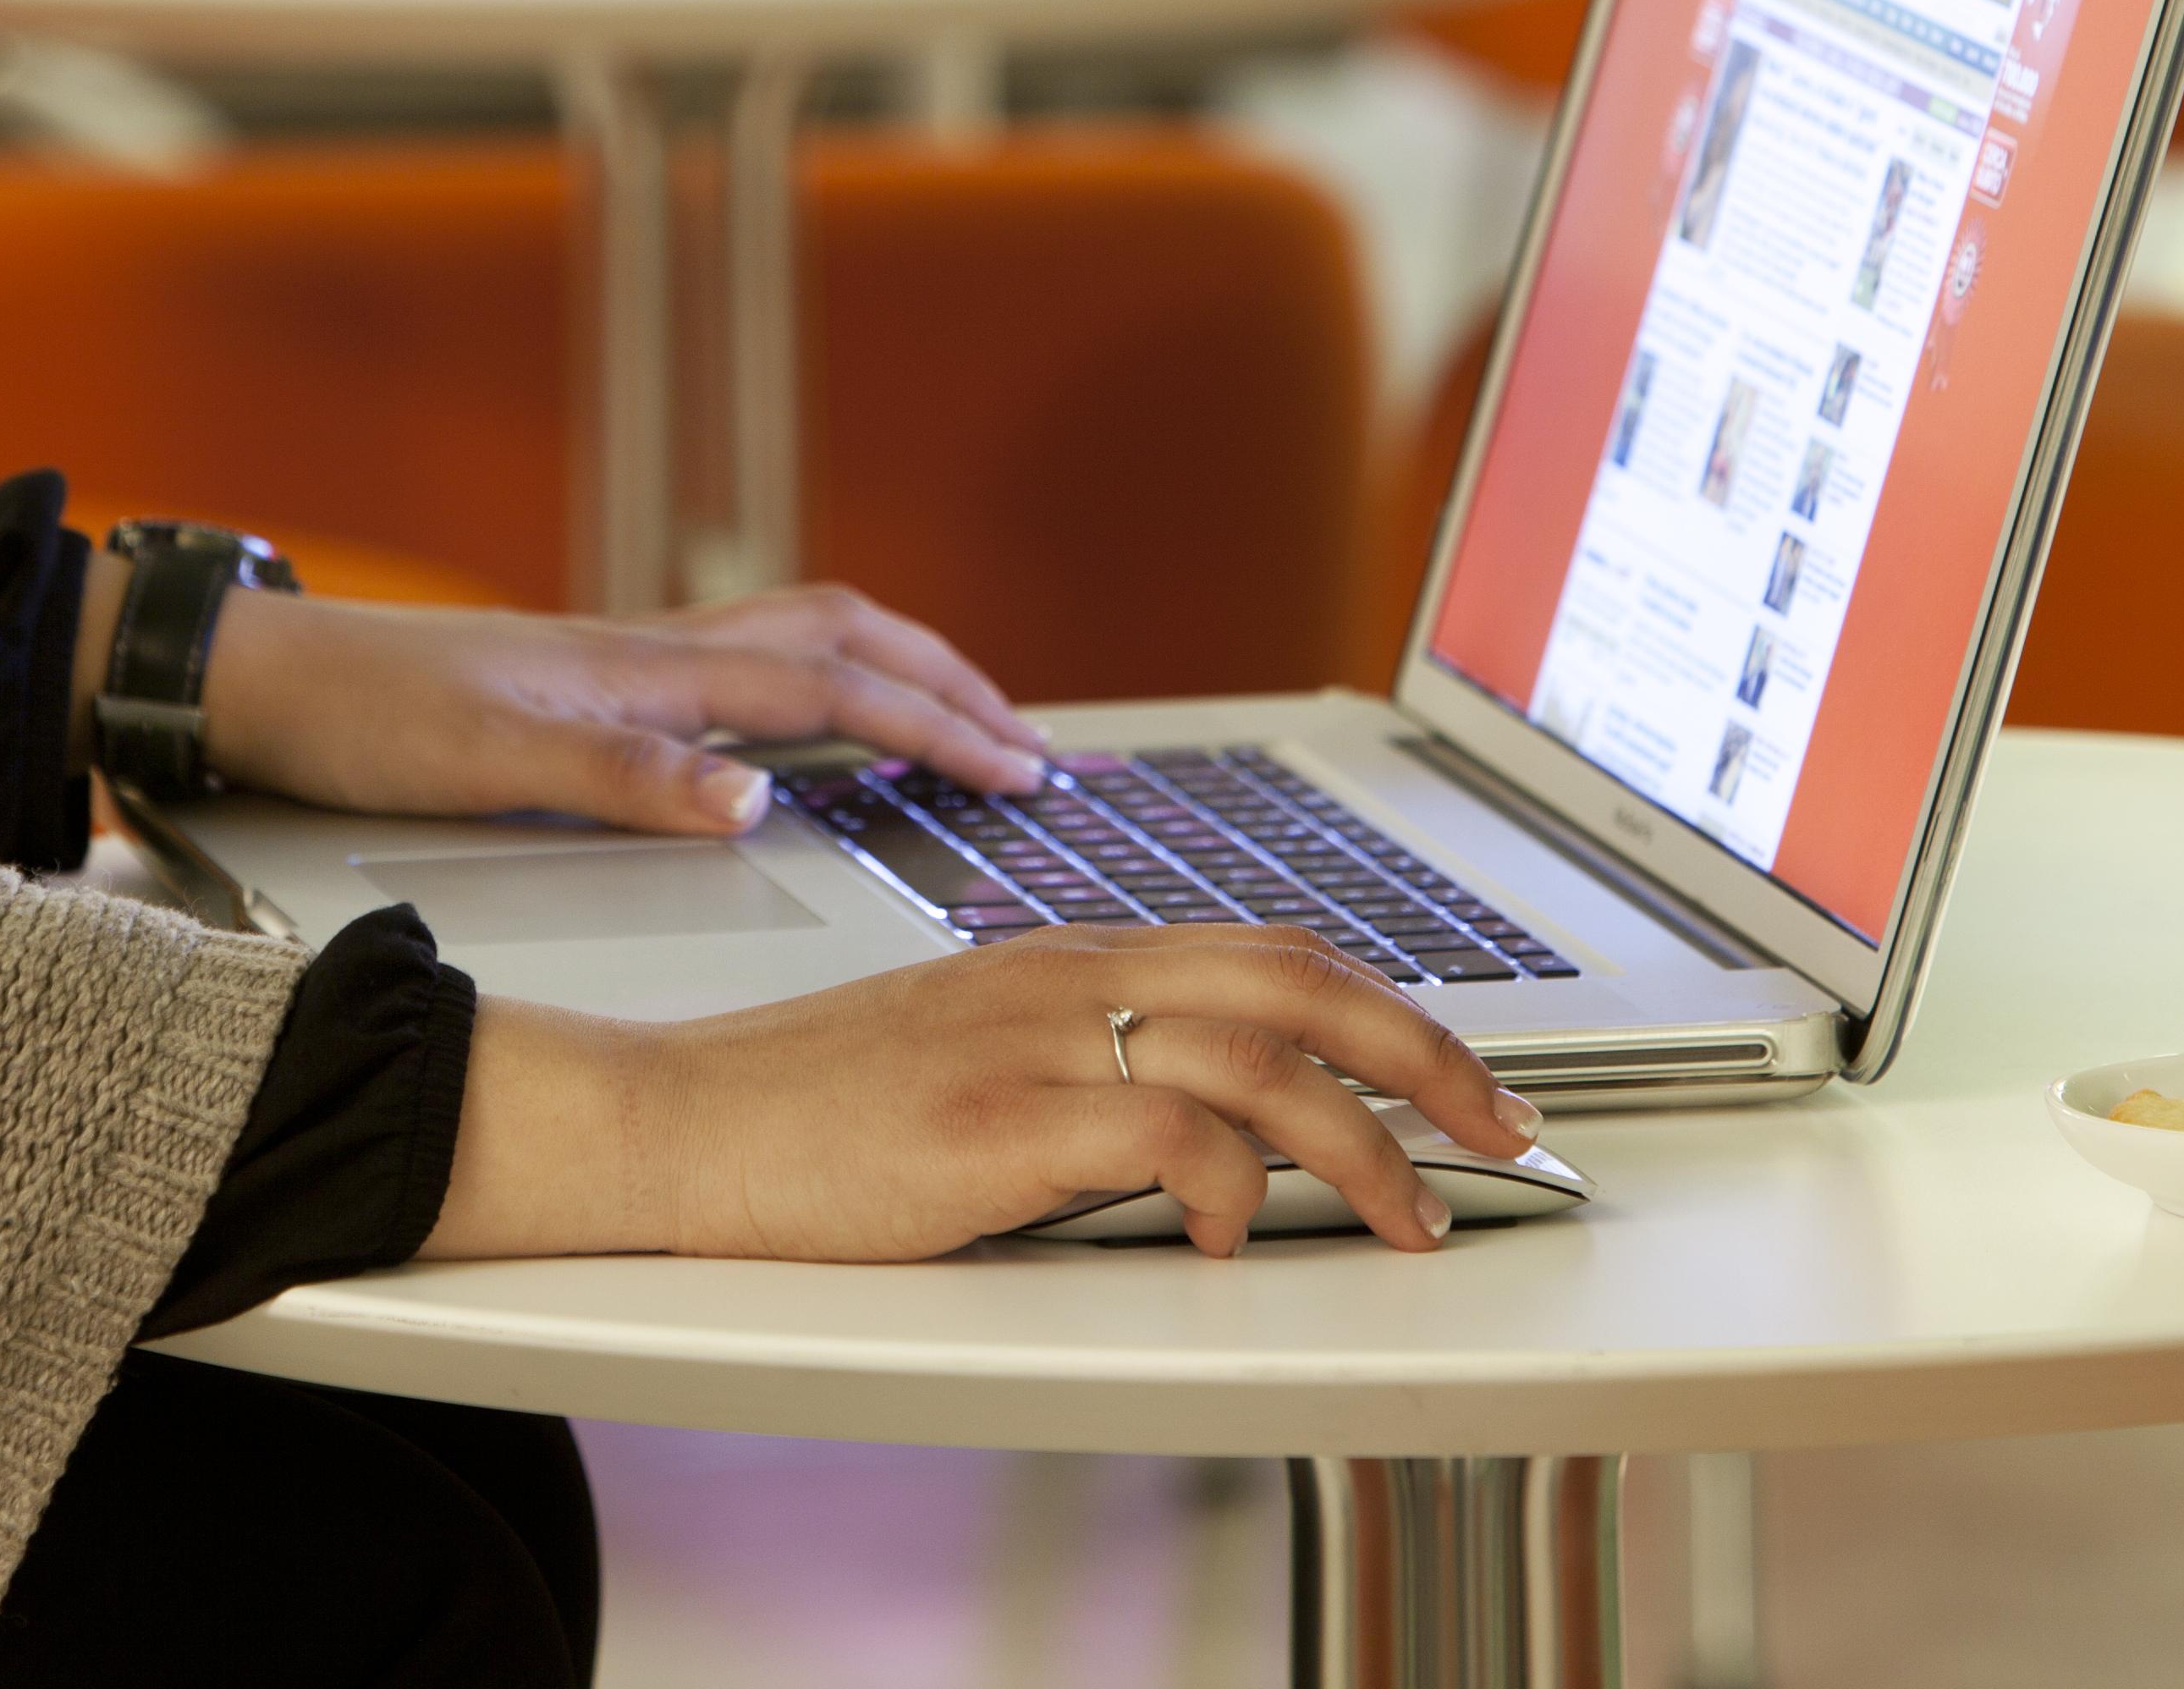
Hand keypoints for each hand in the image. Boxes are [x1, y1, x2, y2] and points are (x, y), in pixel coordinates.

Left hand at [184, 580, 1050, 831]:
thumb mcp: (493, 764)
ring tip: (954, 712)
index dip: (938, 727)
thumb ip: (632, 780)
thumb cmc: (363, 715)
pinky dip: (814, 678)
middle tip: (1025, 741)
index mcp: (647, 669)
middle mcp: (648, 649)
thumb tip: (759, 804)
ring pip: (795, 634)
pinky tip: (808, 720)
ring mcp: (621, 656)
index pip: (833, 690)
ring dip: (890, 666)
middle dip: (945, 682)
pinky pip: (741, 660)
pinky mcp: (590, 675)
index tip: (1023, 772)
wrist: (265, 673)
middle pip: (839, 636)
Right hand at [425, 925, 1542, 1262]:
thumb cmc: (815, 1101)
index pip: (1276, 950)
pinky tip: (1233, 1233)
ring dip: (1363, 1145)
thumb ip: (1087, 1053)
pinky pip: (1159, 1132)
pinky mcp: (993, 1122)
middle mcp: (1069, 976)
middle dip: (1428, 1059)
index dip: (1395, 1009)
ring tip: (1408, 1214)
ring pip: (1257, 1057)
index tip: (1463, 1080)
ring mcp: (1032, 1041)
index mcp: (1072, 955)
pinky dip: (1228, 1184)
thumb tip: (1206, 1109)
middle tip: (1502, 1131)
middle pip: (1299, 982)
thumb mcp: (976, 1045)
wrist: (681, 1117)